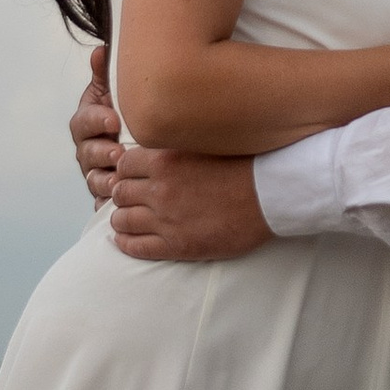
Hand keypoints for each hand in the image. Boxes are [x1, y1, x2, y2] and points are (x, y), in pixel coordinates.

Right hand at [71, 46, 122, 204]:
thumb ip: (107, 74)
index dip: (96, 121)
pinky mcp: (105, 196)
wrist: (142, 144)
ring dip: (104, 181)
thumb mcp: (116, 93)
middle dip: (101, 153)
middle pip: (86, 153)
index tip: (114, 120)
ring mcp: (94, 173)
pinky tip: (120, 204)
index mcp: (87, 124)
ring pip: (94, 180)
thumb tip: (101, 50)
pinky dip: (109, 204)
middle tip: (118, 152)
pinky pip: (102, 203)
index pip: (84, 122)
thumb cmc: (126, 113)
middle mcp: (87, 150)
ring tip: (120, 180)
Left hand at [108, 146, 272, 262]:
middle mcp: (159, 189)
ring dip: (123, 219)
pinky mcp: (176, 245)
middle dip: (124, 194)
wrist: (271, 195)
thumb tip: (158, 145)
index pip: (123, 165)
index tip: (135, 176)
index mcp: (164, 160)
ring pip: (121, 220)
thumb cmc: (245, 165)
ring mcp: (165, 219)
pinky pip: (135, 246)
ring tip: (131, 219)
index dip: (127, 171)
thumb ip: (176, 145)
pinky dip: (126, 243)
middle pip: (119, 192)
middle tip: (134, 198)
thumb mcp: (204, 143)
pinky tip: (127, 240)